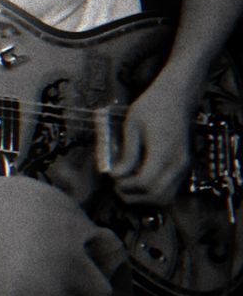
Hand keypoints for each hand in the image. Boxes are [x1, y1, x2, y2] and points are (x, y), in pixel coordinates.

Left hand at [111, 80, 192, 206]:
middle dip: (134, 196)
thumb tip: (116, 174)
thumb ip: (127, 153)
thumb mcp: (132, 125)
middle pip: (157, 195)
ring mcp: (183, 166)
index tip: (112, 178)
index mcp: (163, 151)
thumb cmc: (152, 107)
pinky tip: (138, 181)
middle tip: (116, 187)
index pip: (146, 182)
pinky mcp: (183, 166)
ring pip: (166, 197)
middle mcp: (177, 163)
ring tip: (126, 186)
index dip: (126, 185)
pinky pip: (170, 189)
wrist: (176, 97)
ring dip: (144, 198)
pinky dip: (154, 192)